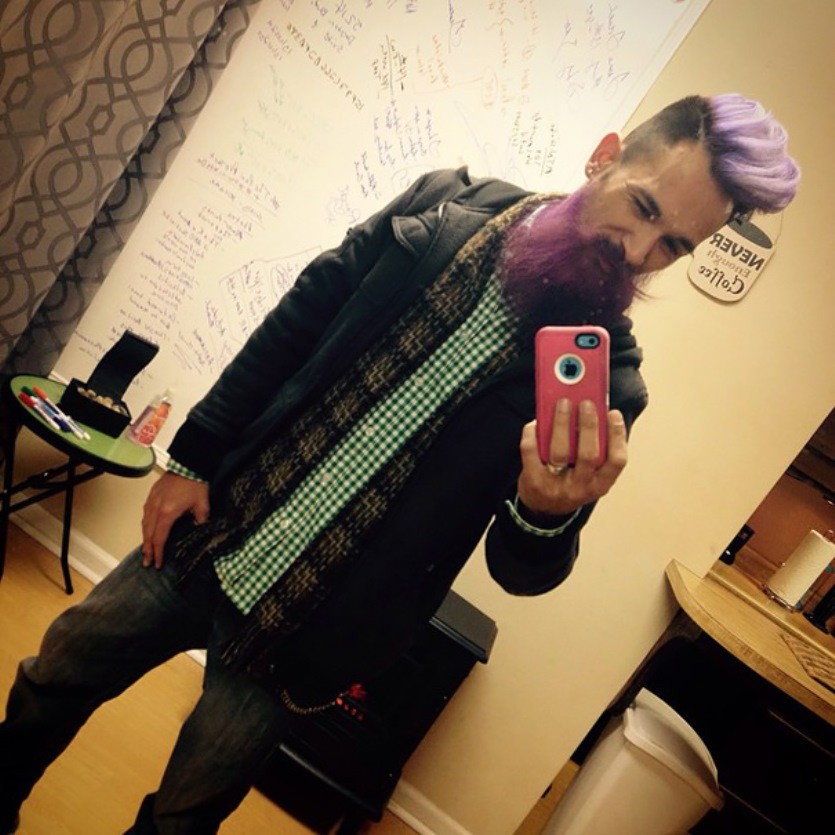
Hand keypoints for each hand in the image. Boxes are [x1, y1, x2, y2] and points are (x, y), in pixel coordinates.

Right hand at [141, 472, 209, 568]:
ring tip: (146, 550)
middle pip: (148, 534)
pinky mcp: (152, 496)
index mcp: (167, 513)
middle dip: (147, 550)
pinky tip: (148, 529)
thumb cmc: (194, 482)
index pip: (159, 538)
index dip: (158, 552)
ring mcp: (152, 502)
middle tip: (147, 562)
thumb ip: (201, 519)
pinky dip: (145, 525)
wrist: (187, 464)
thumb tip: (200, 528)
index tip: (158, 563)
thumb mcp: (202, 504)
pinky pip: (145, 514)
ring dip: (145, 538)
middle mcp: (155, 509)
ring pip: (144, 524)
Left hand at [517, 399, 627, 517]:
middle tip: (586, 403)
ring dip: (562, 424)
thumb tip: (589, 411)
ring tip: (563, 404)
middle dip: (588, 426)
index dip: (617, 436)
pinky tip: (535, 422)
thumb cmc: (570, 481)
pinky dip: (532, 434)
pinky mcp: (534, 482)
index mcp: (600, 484)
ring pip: (560, 452)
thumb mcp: (588, 474)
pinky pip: (531, 453)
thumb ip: (593, 448)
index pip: (617, 461)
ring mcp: (556, 487)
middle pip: (588, 455)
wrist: (542, 510)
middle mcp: (581, 488)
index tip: (613, 413)